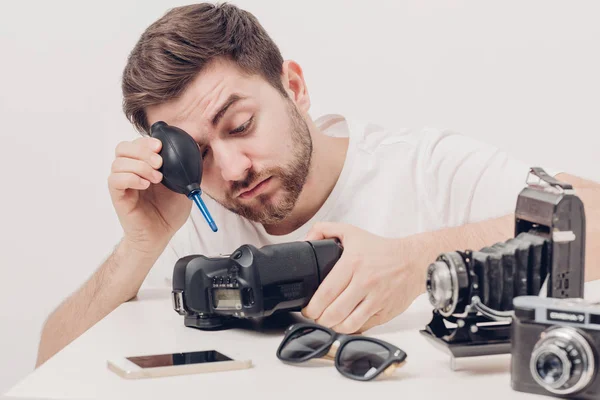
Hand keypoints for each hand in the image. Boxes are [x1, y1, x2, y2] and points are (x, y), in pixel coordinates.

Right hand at [108, 137, 191, 251]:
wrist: (160, 235)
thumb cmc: (169, 212)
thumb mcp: (183, 186)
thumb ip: (185, 168)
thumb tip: (193, 149)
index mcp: (144, 165)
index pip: (137, 143)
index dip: (147, 141)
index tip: (161, 146)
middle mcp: (130, 171)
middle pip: (123, 148)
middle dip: (142, 150)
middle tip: (159, 162)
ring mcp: (123, 183)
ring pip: (118, 162)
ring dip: (139, 166)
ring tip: (156, 179)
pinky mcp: (118, 196)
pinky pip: (115, 180)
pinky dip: (130, 178)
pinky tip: (145, 185)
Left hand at [302, 222, 423, 332]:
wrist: (415, 261)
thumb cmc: (382, 249)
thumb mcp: (351, 231)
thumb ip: (323, 230)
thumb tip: (305, 241)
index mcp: (353, 264)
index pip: (326, 293)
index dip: (312, 306)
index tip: (307, 308)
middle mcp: (364, 283)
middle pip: (334, 312)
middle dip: (319, 319)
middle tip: (315, 316)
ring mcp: (376, 300)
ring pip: (347, 324)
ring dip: (333, 326)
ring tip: (328, 321)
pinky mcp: (385, 312)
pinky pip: (362, 327)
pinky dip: (350, 329)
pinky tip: (345, 322)